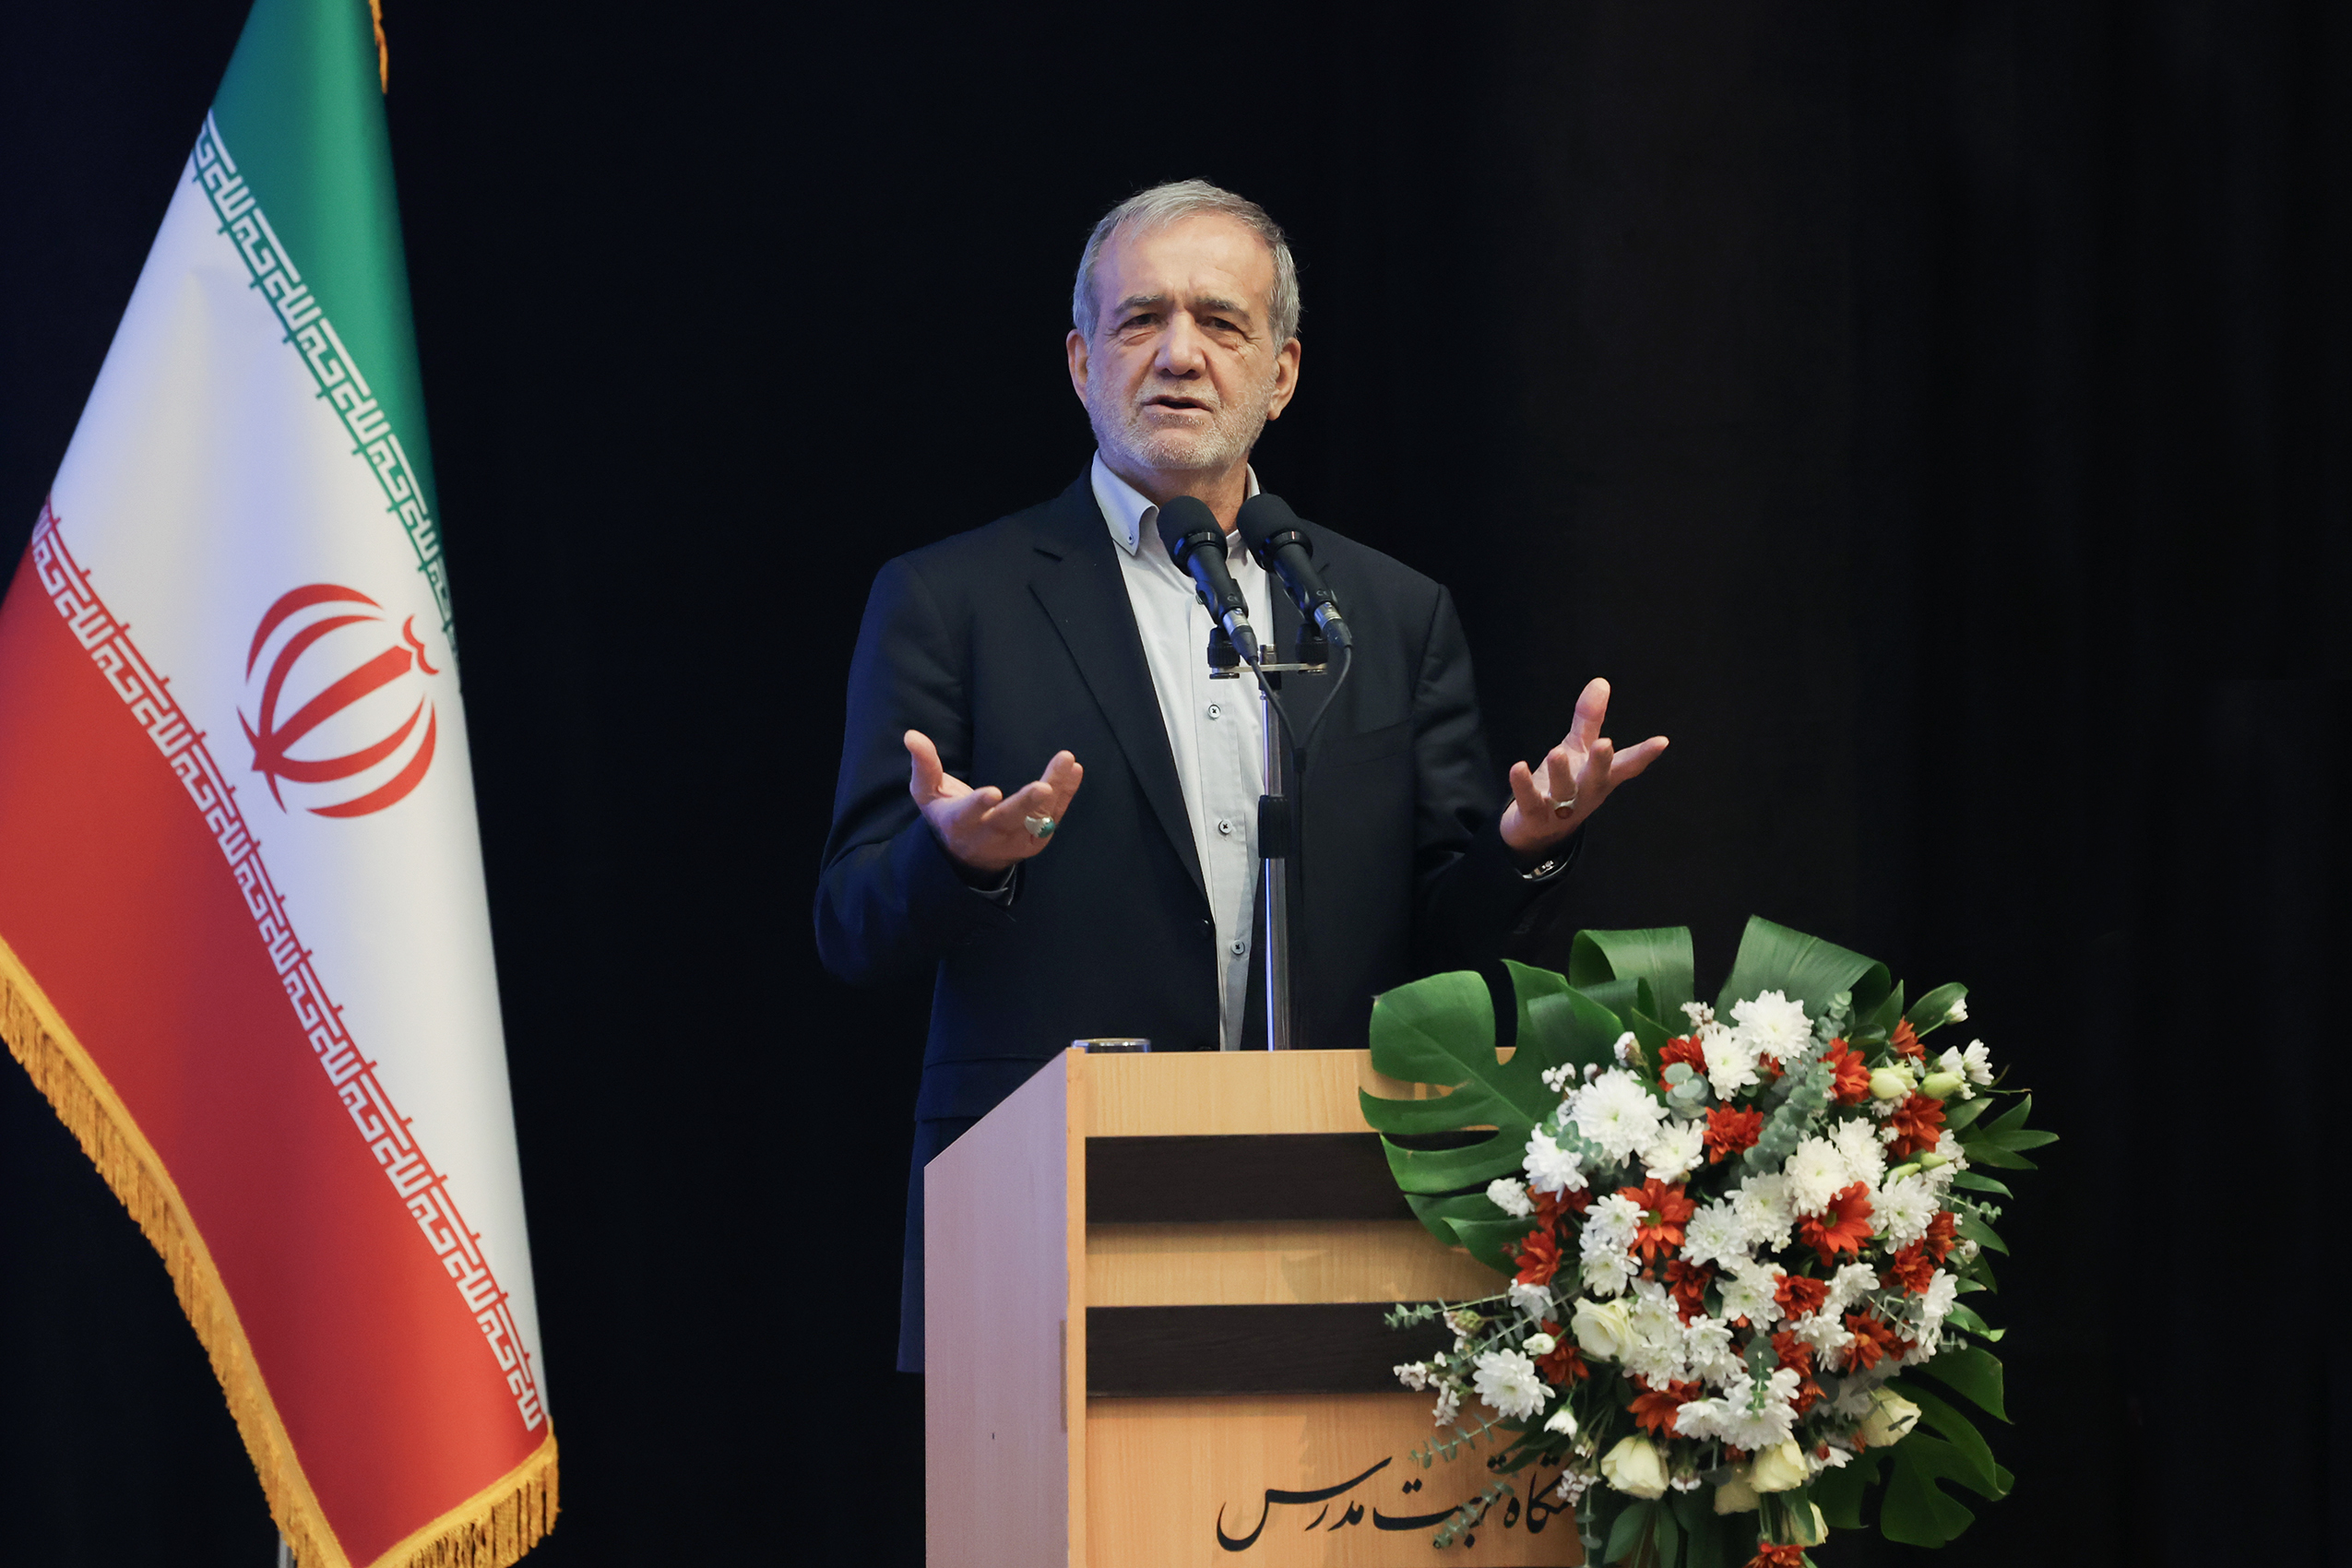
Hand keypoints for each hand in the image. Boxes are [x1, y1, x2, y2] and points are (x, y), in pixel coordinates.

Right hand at [905, 730, 1083, 875]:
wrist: (969, 859)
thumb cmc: (947, 816)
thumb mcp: (927, 793)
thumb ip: (924, 765)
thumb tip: (912, 735)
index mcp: (959, 824)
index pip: (968, 815)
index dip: (979, 805)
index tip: (993, 793)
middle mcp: (988, 836)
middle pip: (1009, 820)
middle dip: (1026, 803)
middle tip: (1043, 787)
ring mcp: (1015, 842)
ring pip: (1037, 818)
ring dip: (1056, 792)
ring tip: (1068, 765)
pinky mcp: (1035, 842)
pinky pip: (1053, 818)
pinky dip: (1066, 796)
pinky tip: (1073, 771)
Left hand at [1499, 678, 1667, 858]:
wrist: (1536, 828)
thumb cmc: (1565, 782)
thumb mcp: (1578, 749)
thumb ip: (1589, 719)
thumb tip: (1600, 682)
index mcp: (1600, 777)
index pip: (1626, 765)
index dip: (1644, 754)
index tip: (1661, 741)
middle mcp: (1585, 793)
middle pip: (1596, 779)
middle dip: (1601, 763)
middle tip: (1605, 744)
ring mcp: (1561, 808)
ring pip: (1563, 791)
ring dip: (1561, 773)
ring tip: (1557, 752)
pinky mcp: (1534, 816)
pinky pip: (1529, 801)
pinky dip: (1523, 786)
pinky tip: (1518, 767)